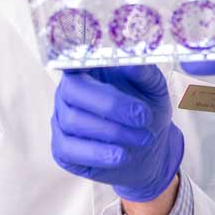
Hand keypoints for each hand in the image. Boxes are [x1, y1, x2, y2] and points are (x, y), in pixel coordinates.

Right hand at [51, 65, 184, 202]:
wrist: (149, 151)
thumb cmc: (147, 113)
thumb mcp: (154, 90)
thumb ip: (144, 73)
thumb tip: (131, 63)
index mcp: (86, 70)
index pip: (72, 58)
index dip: (79, 60)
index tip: (99, 65)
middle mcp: (68, 93)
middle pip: (73, 91)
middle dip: (110, 104)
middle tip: (143, 117)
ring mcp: (61, 121)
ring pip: (74, 121)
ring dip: (114, 131)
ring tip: (144, 138)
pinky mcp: (62, 150)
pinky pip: (70, 150)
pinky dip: (99, 153)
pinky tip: (122, 155)